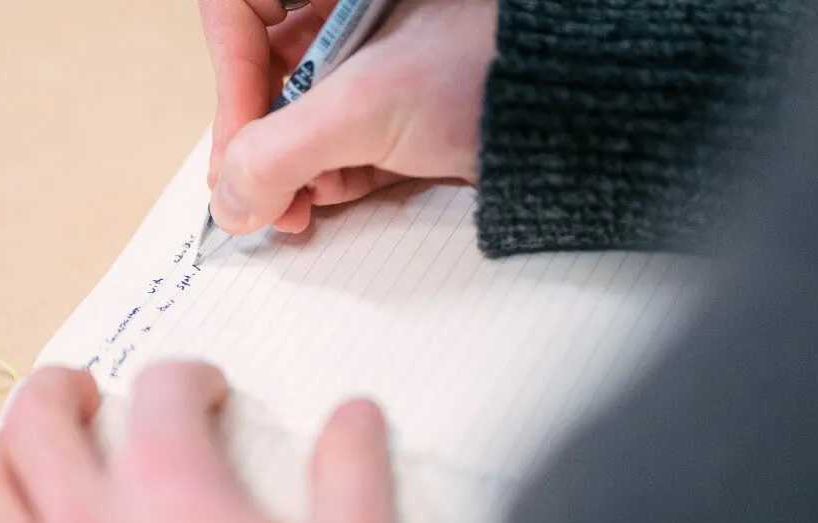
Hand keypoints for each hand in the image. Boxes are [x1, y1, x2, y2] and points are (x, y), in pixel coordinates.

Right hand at [200, 0, 496, 235]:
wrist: (589, 111)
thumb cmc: (498, 70)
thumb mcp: (368, 105)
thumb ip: (279, 151)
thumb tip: (231, 199)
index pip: (239, 15)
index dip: (228, 83)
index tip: (237, 148)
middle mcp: (349, 12)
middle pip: (263, 73)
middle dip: (256, 142)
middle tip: (255, 197)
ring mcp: (375, 60)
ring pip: (298, 114)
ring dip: (287, 168)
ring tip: (296, 209)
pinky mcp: (399, 109)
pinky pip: (337, 140)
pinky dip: (324, 176)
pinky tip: (325, 203)